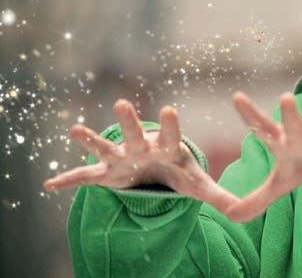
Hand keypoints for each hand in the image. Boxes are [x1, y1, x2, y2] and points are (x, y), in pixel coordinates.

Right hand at [42, 99, 238, 214]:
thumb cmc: (178, 171)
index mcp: (168, 150)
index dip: (172, 126)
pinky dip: (69, 180)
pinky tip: (49, 185)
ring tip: (74, 129)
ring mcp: (123, 160)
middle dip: (129, 121)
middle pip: (136, 134)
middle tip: (122, 102)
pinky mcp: (107, 174)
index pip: (173, 137)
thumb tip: (241, 211)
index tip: (171, 109)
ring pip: (107, 148)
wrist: (157, 169)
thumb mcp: (197, 184)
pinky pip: (85, 177)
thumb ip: (217, 195)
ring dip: (92, 141)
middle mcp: (143, 149)